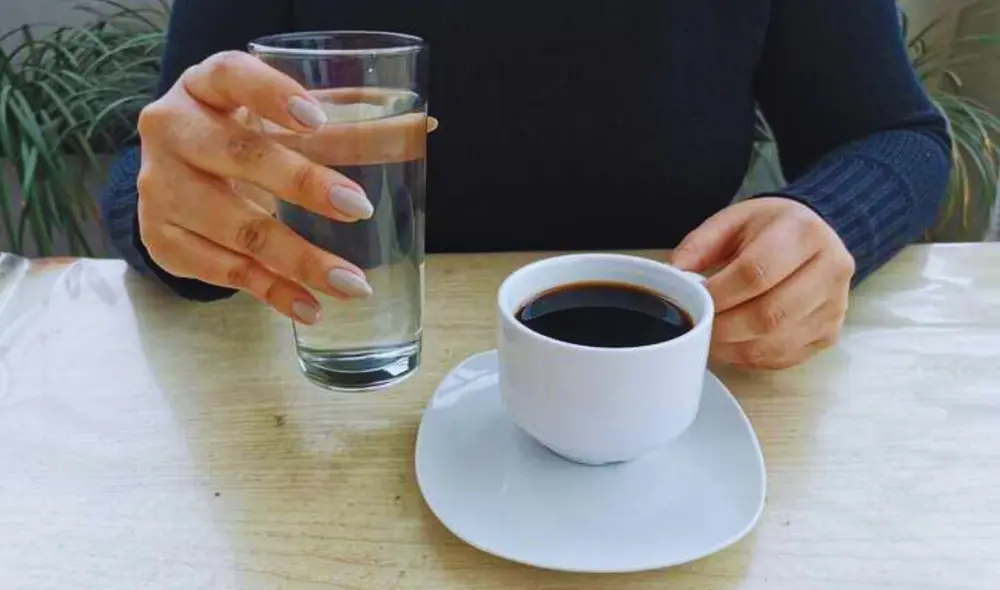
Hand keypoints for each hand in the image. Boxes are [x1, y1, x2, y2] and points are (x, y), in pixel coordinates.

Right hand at [136, 50, 377, 324]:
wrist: (177, 174)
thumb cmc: (244, 136)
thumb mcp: (285, 124)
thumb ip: (348, 125)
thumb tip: (424, 127)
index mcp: (204, 85)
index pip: (230, 76)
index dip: (271, 95)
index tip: (316, 120)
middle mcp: (171, 131)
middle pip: (237, 157)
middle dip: (302, 184)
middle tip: (361, 209)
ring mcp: (159, 188)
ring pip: (233, 227)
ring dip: (298, 258)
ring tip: (352, 283)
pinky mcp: (162, 239)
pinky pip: (222, 271)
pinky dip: (272, 291)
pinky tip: (310, 308)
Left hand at [669, 197, 854, 369]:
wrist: (815, 235)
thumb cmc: (769, 229)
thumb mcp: (732, 221)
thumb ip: (699, 246)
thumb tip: (674, 277)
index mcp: (803, 233)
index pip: (755, 273)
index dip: (718, 294)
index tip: (693, 301)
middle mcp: (830, 269)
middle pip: (769, 314)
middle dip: (723, 327)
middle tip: (697, 326)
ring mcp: (834, 305)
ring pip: (777, 342)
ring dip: (734, 348)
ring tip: (710, 337)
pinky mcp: (831, 332)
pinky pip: (785, 357)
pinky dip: (751, 358)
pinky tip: (733, 345)